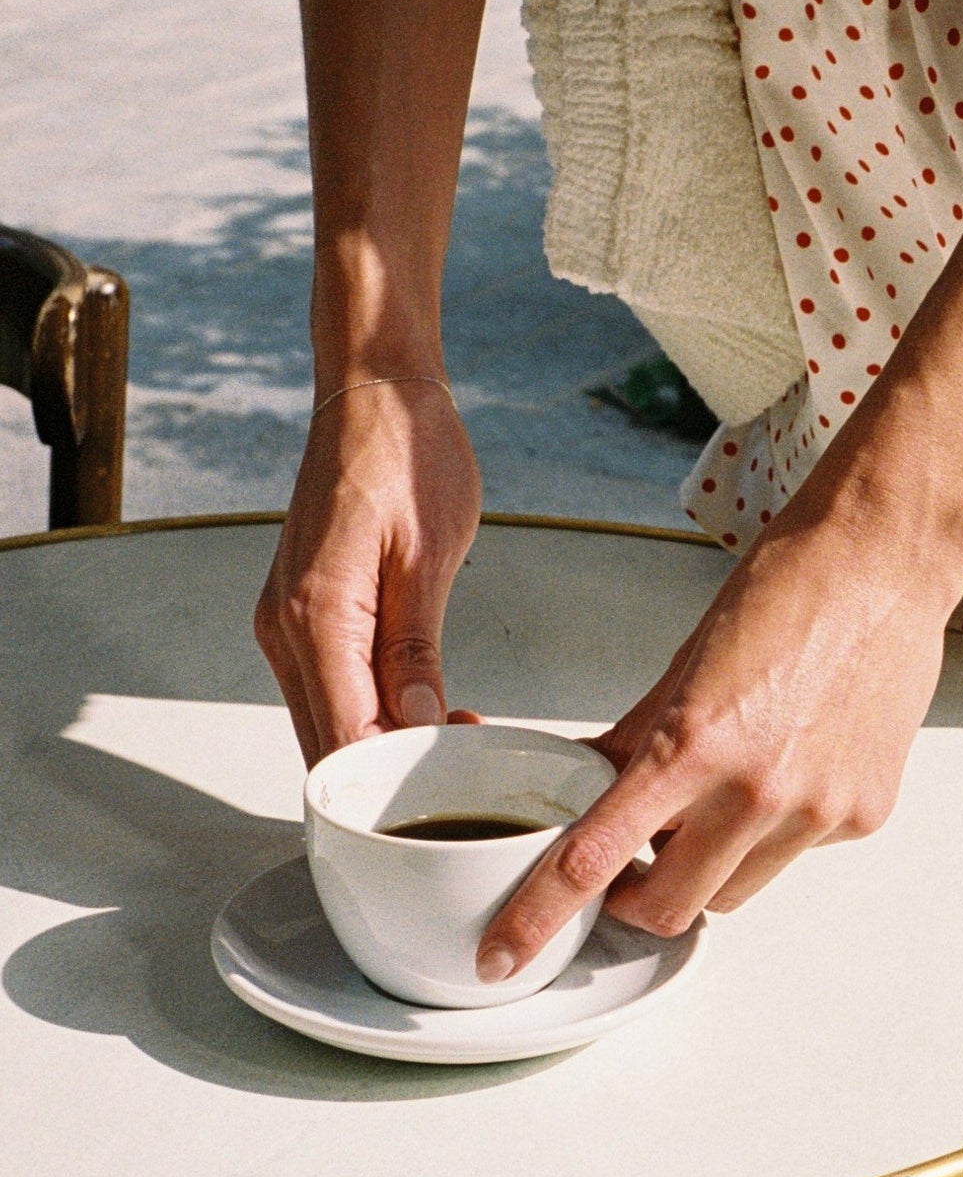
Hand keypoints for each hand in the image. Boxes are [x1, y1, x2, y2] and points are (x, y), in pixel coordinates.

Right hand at [256, 380, 482, 762]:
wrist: (374, 394)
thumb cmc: (405, 454)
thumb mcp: (429, 554)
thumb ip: (416, 647)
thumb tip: (419, 721)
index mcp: (314, 615)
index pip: (344, 738)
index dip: (396, 779)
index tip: (453, 781)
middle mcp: (284, 627)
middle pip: (326, 746)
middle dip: (390, 776)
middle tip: (464, 770)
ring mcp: (285, 623)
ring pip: (325, 723)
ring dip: (382, 747)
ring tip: (456, 741)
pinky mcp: (300, 615)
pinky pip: (329, 690)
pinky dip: (370, 714)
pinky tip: (423, 711)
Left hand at [475, 474, 962, 980]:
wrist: (886, 562)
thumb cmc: (787, 591)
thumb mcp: (686, 664)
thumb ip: (634, 742)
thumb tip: (587, 789)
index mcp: (695, 744)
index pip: (594, 857)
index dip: (536, 916)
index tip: (501, 955)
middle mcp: (759, 790)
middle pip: (669, 909)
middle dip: (636, 899)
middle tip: (631, 862)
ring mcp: (818, 810)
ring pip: (733, 892)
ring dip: (707, 868)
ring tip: (724, 794)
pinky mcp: (864, 814)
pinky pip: (794, 857)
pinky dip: (773, 832)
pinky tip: (792, 765)